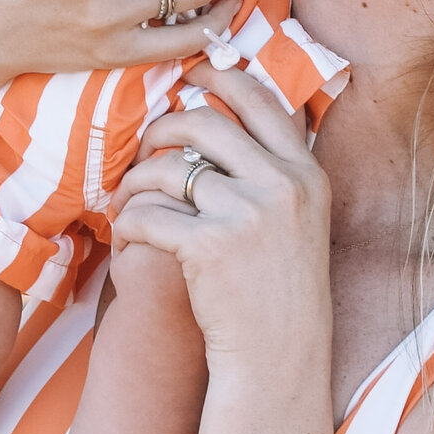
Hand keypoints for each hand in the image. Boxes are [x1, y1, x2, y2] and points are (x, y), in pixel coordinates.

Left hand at [109, 72, 332, 372]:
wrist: (279, 359)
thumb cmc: (280, 293)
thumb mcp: (299, 222)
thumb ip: (273, 173)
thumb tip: (224, 119)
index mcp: (307, 173)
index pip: (260, 100)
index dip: (220, 78)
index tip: (191, 74)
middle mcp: (282, 185)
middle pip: (205, 121)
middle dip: (162, 127)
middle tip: (144, 145)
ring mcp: (247, 214)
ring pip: (168, 167)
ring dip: (136, 180)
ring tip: (127, 198)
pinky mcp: (208, 246)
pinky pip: (149, 213)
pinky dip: (128, 221)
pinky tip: (125, 233)